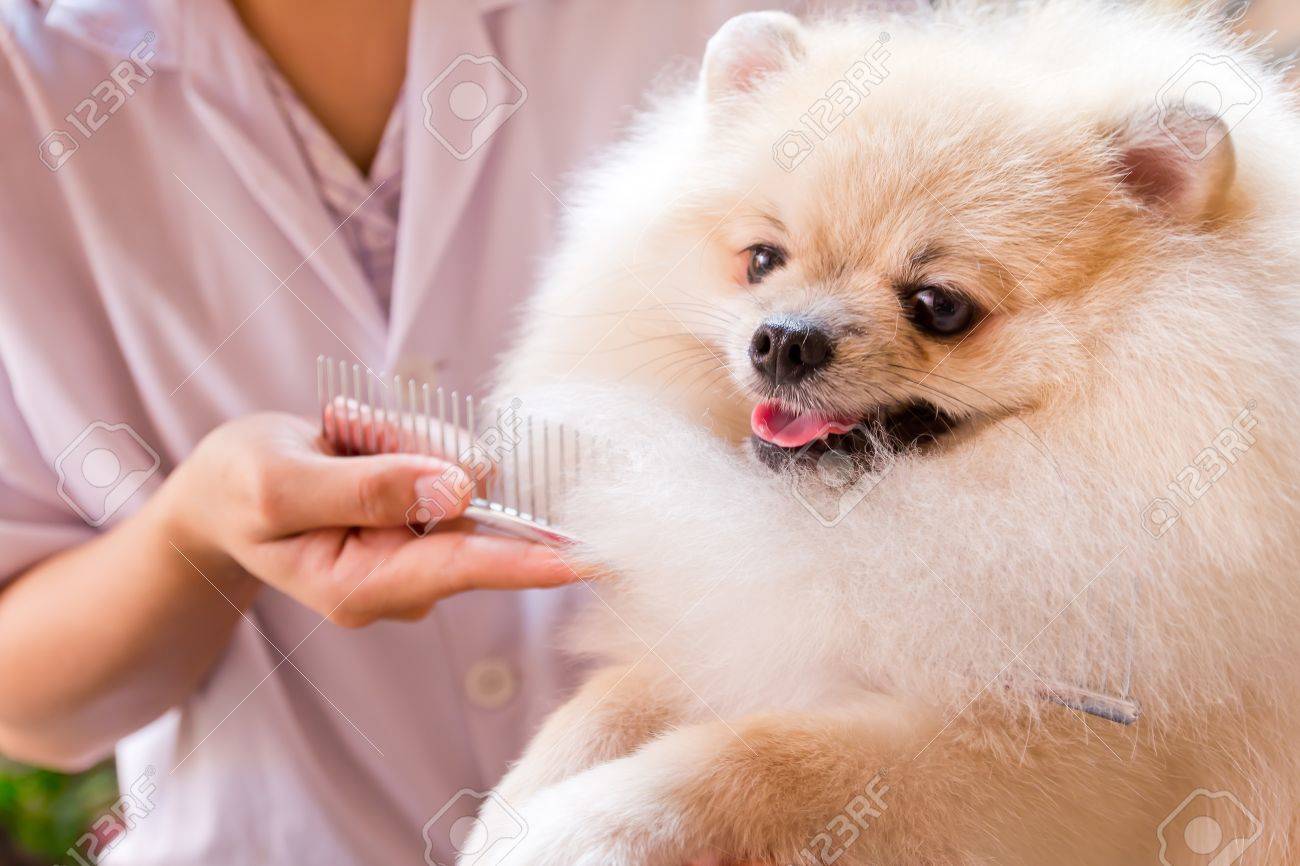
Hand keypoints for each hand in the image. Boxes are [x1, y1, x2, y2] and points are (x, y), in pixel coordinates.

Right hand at [153, 412, 577, 624]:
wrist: (221, 493)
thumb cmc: (239, 489)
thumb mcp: (280, 484)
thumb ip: (369, 488)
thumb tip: (461, 488)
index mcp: (362, 586)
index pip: (465, 568)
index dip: (533, 559)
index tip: (596, 558)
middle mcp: (404, 580)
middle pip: (464, 502)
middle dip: (419, 450)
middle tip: (343, 433)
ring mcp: (419, 551)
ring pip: (458, 472)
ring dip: (404, 439)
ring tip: (337, 438)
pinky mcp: (427, 519)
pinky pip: (444, 459)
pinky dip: (406, 438)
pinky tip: (353, 440)